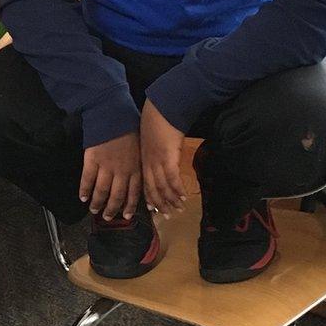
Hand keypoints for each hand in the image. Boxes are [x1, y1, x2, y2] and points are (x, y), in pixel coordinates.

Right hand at [80, 131, 140, 220]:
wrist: (113, 114)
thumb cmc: (128, 128)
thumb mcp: (139, 148)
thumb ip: (138, 163)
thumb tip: (138, 175)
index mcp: (135, 168)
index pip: (133, 192)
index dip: (129, 206)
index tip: (125, 216)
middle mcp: (121, 171)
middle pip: (117, 196)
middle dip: (112, 209)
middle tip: (107, 217)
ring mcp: (106, 166)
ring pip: (102, 191)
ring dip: (98, 202)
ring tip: (94, 210)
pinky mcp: (92, 160)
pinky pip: (87, 179)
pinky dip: (84, 190)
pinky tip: (82, 197)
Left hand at [140, 100, 186, 217]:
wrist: (161, 109)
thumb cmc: (156, 121)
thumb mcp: (150, 140)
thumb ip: (153, 152)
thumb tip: (162, 159)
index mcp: (142, 159)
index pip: (144, 183)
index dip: (149, 197)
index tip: (152, 209)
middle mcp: (148, 163)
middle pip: (152, 189)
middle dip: (160, 204)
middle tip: (167, 216)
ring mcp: (157, 161)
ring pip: (162, 187)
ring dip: (170, 200)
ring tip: (178, 209)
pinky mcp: (168, 157)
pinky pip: (172, 179)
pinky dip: (177, 190)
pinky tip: (183, 197)